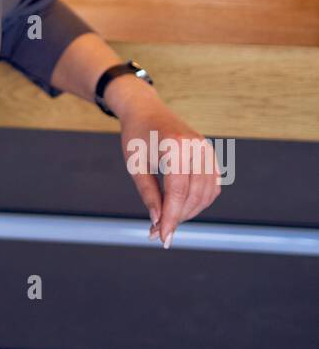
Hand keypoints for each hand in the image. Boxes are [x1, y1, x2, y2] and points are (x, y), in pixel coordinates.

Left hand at [118, 92, 221, 245]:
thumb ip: (149, 194)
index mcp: (175, 146)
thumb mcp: (136, 165)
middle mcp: (196, 148)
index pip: (177, 192)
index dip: (171, 218)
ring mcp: (206, 150)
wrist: (146, 110)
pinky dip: (200, 201)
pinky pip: (212, 186)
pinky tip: (183, 208)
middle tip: (158, 232)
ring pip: (206, 194)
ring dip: (189, 212)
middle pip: (194, 196)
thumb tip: (159, 221)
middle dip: (177, 218)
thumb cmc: (136, 136)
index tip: (162, 237)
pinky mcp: (210, 154)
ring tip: (168, 221)